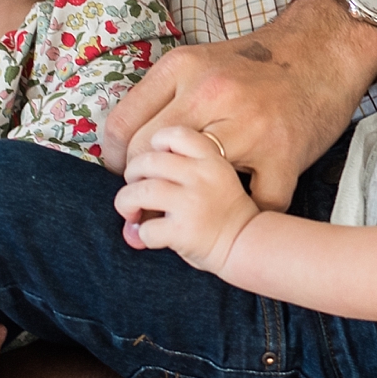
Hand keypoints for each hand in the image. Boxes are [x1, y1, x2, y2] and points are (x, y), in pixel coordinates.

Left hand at [99, 0, 376, 211]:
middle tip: (153, 193)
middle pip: (146, 159)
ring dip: (183, 204)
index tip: (125, 171)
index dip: (115, 159)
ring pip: (189, 184)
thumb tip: (123, 139)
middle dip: (142, 185)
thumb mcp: (201, 60)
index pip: (122, 127)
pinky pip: (256, 203)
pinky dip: (248, 212)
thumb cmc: (259, 63)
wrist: (324, 50)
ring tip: (187, 204)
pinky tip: (242, 207)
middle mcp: (212, 94)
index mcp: (184, 69)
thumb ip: (163, 93)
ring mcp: (250, 127)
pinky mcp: (284, 153)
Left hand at [115, 126, 261, 271]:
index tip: (154, 160)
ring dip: (126, 202)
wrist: (249, 243)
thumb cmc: (226, 210)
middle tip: (136, 187)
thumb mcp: (214, 175)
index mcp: (211, 158)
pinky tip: (154, 236)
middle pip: (149, 160)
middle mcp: (203, 175)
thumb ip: (181, 167)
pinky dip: (142, 235)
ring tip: (132, 211)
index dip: (155, 144)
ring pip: (141, 191)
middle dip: (133, 174)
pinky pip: (147, 228)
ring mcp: (193, 202)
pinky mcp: (184, 230)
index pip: (175, 134)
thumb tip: (137, 178)